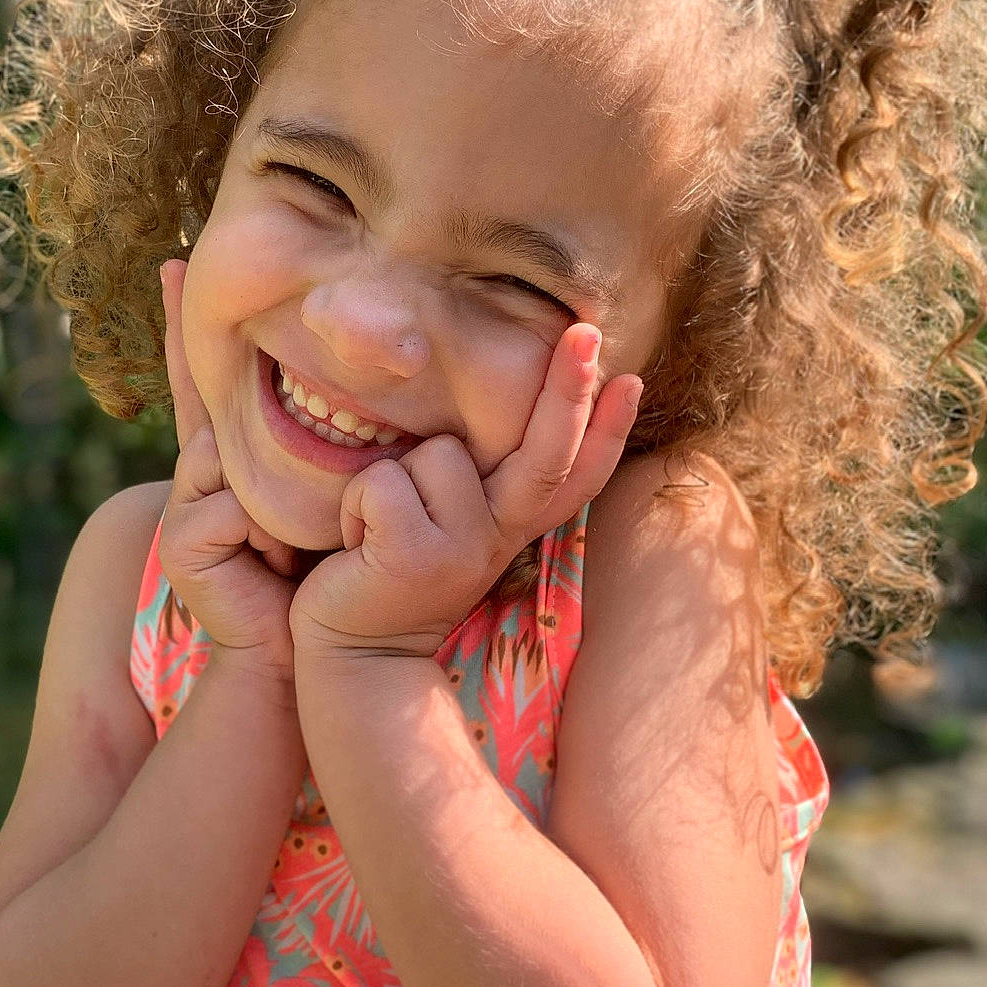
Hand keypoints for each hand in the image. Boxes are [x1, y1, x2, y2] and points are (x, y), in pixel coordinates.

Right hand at [156, 260, 300, 679]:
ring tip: (285, 546)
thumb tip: (365, 385)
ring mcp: (186, 507)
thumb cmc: (333, 575)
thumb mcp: (339, 496)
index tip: (177, 264)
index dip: (189, 327)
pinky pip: (229, 507)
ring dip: (274, 499)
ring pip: (229, 458)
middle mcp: (204, 475)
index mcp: (238, 461)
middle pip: (213, 410)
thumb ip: (340, 445)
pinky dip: (258, 535)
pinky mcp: (181, 543)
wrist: (305, 652)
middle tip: (212, 348)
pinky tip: (268, 566)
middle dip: (223, 390)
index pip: (211, 383)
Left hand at [288, 323, 641, 660]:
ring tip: (378, 528)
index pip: (571, 474)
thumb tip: (491, 414)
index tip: (632, 377)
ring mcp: (462, 548)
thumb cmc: (388, 574)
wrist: (354, 656)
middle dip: (567, 387)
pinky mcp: (416, 555)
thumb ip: (470, 483)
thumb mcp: (443, 526)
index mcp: (507, 525)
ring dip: (389, 478)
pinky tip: (358, 546)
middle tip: (585, 329)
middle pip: (544, 453)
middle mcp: (497, 536)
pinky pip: (383, 483)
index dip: (608, 429)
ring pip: (435, 455)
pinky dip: (357, 505)